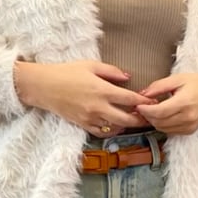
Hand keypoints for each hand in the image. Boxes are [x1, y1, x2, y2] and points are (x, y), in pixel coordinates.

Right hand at [13, 60, 145, 133]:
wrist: (44, 86)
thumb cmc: (66, 72)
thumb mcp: (90, 65)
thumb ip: (112, 72)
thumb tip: (128, 78)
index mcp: (102, 90)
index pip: (130, 99)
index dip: (144, 101)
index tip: (153, 102)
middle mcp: (98, 107)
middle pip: (127, 119)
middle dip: (141, 119)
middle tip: (150, 116)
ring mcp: (90, 118)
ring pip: (116, 128)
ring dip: (127, 125)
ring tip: (134, 120)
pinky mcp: (82, 124)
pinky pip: (102, 132)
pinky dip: (112, 130)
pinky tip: (117, 125)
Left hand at [134, 71, 197, 134]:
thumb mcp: (179, 78)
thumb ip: (159, 86)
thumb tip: (142, 94)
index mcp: (185, 102)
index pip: (159, 112)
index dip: (145, 110)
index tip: (138, 105)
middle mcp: (188, 117)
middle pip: (158, 122)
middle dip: (147, 115)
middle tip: (143, 106)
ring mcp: (189, 126)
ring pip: (162, 128)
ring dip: (153, 121)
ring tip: (152, 109)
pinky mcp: (189, 131)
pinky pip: (169, 131)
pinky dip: (162, 124)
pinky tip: (162, 115)